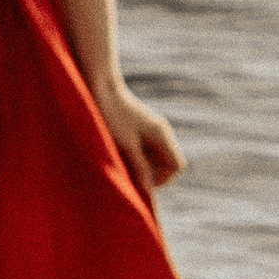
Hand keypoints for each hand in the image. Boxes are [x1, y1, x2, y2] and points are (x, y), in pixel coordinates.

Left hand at [98, 83, 182, 200]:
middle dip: (152, 174)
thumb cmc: (113, 116)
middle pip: (167, 164)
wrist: (102, 89)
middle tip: (130, 176)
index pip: (176, 165)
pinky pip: (145, 151)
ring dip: (143, 167)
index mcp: (162, 135)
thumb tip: (148, 189)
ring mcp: (152, 130)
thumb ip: (139, 167)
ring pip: (156, 158)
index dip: (163, 180)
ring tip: (123, 165)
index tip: (143, 184)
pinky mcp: (141, 130)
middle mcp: (161, 132)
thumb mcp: (126, 145)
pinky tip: (121, 156)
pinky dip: (137, 158)